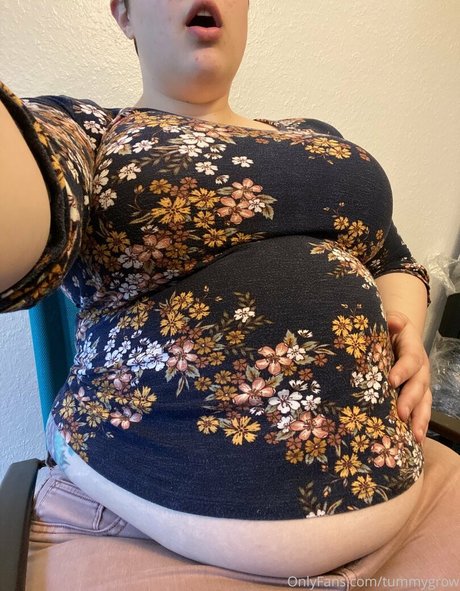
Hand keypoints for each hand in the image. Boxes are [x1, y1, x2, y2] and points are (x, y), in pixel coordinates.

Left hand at [387, 311, 431, 444]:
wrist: (394, 333)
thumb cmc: (387, 329)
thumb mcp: (389, 321)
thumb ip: (391, 322)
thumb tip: (393, 322)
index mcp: (412, 348)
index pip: (410, 359)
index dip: (402, 370)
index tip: (391, 380)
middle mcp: (420, 368)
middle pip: (419, 385)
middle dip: (411, 400)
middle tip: (400, 414)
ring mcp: (420, 383)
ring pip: (424, 402)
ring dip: (420, 419)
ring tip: (416, 436)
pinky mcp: (416, 396)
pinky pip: (419, 411)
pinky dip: (417, 426)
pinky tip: (414, 441)